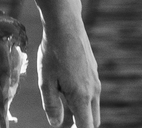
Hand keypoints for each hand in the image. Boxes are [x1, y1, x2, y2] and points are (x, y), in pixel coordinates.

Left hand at [35, 0, 99, 127]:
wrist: (65, 24)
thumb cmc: (52, 52)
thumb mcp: (46, 81)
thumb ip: (51, 105)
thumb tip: (56, 123)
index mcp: (81, 96)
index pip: (87, 127)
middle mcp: (93, 90)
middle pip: (94, 120)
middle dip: (82, 126)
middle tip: (66, 125)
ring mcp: (95, 79)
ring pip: (93, 106)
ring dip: (81, 111)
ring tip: (60, 100)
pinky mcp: (93, 70)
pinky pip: (91, 92)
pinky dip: (82, 98)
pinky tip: (64, 84)